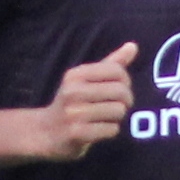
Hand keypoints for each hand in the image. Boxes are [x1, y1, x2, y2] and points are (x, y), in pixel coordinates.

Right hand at [27, 45, 138, 160]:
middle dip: (125, 101)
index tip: (119, 90)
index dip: (125, 81)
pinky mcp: (76, 133)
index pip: (116, 71)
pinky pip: (111, 129)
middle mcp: (72, 91)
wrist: (46, 132)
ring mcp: (73, 113)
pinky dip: (110, 131)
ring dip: (117, 117)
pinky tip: (99, 130)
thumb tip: (133, 46)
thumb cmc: (72, 103)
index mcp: (75, 75)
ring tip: (106, 118)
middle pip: (120, 91)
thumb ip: (110, 64)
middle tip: (117, 107)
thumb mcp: (86, 80)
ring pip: (118, 111)